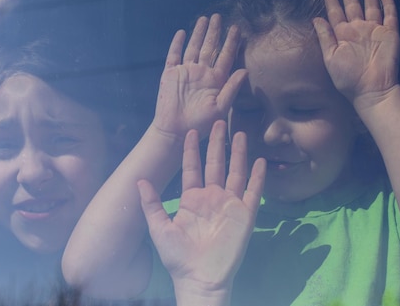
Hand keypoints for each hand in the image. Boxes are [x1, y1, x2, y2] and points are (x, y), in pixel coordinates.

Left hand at [138, 120, 265, 301]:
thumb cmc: (178, 256)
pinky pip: (253, 192)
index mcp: (192, 199)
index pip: (192, 168)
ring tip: (240, 134)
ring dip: (238, 153)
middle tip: (219, 121)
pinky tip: (260, 161)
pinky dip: (257, 177)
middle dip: (217, 143)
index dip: (192, 150)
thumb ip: (152, 203)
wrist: (199, 278)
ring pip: (236, 172)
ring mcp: (230, 205)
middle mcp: (212, 197)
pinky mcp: (245, 215)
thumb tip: (139, 180)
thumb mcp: (159, 227)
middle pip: (216, 164)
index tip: (193, 131)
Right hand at [152, 14, 246, 138]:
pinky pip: (174, 55)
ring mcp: (186, 72)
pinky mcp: (170, 74)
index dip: (231, 43)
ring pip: (193, 47)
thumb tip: (245, 70)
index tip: (237, 29)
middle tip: (220, 17)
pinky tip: (182, 32)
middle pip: (209, 48)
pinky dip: (177, 44)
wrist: (176, 132)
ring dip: (198, 33)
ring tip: (204, 19)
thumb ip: (231, 88)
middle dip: (215, 32)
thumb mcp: (220, 107)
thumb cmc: (201, 124)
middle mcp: (202, 73)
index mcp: (216, 80)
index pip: (225, 57)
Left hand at [313, 0, 399, 108]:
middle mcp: (358, 29)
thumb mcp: (331, 57)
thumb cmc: (348, 78)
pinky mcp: (390, 33)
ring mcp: (374, 30)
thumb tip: (315, 18)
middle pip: (352, 3)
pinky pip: (389, 15)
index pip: (334, 11)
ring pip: (370, 5)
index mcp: (342, 34)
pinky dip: (388, 3)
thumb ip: (325, 37)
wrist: (372, 90)